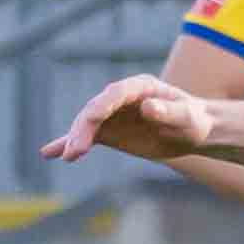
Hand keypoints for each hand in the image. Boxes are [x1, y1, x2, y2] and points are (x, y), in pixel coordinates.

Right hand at [44, 74, 218, 166]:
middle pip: (95, 110)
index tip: (91, 120)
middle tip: (76, 150)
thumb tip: (148, 107)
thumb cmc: (194, 120)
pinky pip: (86, 137)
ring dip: (75, 139)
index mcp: (140, 87)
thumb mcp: (187, 116)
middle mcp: (120, 98)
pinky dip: (67, 144)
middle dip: (83, 128)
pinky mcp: (109, 131)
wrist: (194, 131)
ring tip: (68, 156)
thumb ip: (168, 111)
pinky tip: (49, 153)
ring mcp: (112, 114)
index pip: (115, 93)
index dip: (102, 106)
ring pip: (87, 124)